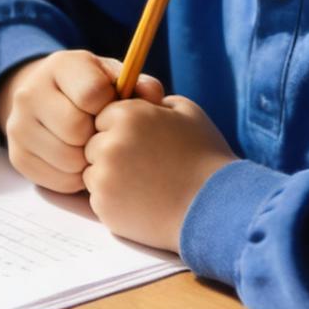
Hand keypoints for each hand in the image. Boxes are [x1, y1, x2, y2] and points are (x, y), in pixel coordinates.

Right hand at [0, 50, 162, 194]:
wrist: (49, 99)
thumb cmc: (92, 90)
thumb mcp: (113, 77)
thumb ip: (138, 86)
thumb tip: (154, 99)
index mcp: (60, 65)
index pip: (92, 94)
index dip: (109, 106)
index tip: (109, 107)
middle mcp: (30, 92)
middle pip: (76, 130)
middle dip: (95, 136)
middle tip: (100, 132)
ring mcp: (17, 126)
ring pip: (67, 160)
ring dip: (87, 161)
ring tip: (90, 146)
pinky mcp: (16, 156)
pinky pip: (57, 181)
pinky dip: (75, 178)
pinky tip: (78, 160)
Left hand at [84, 95, 235, 251]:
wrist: (215, 208)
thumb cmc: (206, 158)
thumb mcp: (187, 113)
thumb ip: (155, 103)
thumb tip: (138, 100)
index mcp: (127, 115)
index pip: (103, 116)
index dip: (122, 128)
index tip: (143, 142)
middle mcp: (110, 144)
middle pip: (93, 144)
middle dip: (112, 152)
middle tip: (145, 165)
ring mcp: (104, 178)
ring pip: (93, 172)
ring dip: (111, 177)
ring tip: (146, 184)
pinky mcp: (105, 207)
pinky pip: (98, 198)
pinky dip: (115, 200)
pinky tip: (143, 200)